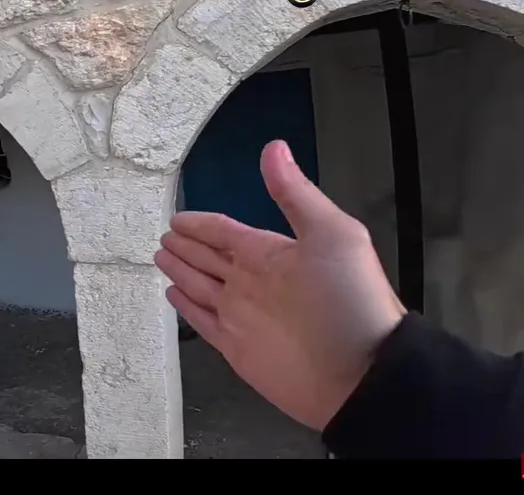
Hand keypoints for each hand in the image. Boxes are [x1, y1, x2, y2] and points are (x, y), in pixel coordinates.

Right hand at [155, 140, 405, 431]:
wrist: (362, 373)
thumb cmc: (353, 302)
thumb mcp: (332, 234)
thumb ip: (296, 193)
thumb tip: (274, 148)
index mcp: (272, 253)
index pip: (224, 231)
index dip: (200, 223)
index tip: (179, 218)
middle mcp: (254, 282)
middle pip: (208, 257)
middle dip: (186, 245)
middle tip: (164, 235)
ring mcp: (243, 315)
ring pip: (200, 286)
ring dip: (180, 271)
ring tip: (161, 257)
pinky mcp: (235, 346)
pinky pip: (203, 322)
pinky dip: (186, 308)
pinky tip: (174, 295)